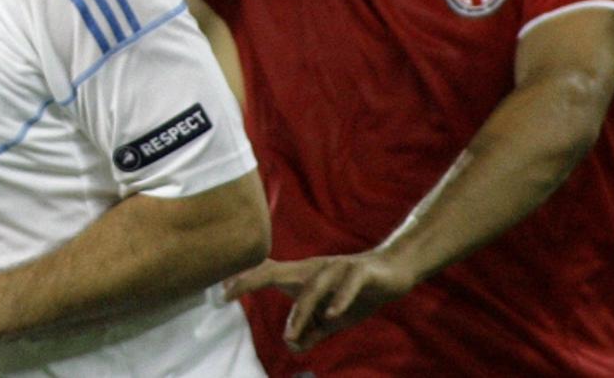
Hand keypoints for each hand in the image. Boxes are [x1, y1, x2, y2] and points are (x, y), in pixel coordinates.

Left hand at [227, 250, 418, 351]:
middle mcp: (314, 268)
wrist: (393, 272)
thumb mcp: (331, 320)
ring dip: (302, 310)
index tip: (220, 293)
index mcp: (302, 277)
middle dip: (251, 280)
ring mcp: (336, 268)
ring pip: (313, 286)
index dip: (243, 281)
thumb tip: (292, 344)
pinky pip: (348, 284)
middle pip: (277, 271)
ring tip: (293, 333)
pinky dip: (339, 299)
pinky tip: (333, 314)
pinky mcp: (360, 272)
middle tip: (229, 292)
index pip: (266, 274)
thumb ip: (311, 331)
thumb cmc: (354, 293)